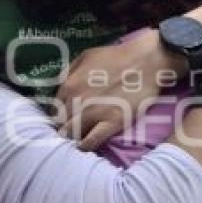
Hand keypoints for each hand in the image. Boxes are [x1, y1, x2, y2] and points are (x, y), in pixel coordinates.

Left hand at [56, 30, 184, 149]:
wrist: (145, 62)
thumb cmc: (116, 56)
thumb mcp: (85, 56)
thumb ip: (69, 72)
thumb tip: (61, 87)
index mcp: (69, 85)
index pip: (55, 108)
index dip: (60, 114)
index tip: (66, 117)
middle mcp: (76, 102)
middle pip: (61, 124)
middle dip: (65, 128)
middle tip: (72, 130)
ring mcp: (93, 114)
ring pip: (72, 135)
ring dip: (73, 138)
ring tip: (77, 140)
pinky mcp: (111, 124)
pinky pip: (91, 143)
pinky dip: (85, 146)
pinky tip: (86, 146)